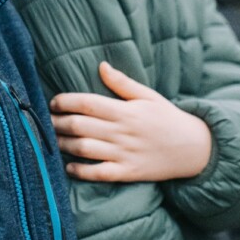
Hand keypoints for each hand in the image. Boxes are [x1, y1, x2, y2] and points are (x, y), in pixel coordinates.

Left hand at [49, 61, 212, 182]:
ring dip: (64, 145)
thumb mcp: (148, 96)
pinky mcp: (128, 173)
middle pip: (81, 126)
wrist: (194, 148)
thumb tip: (101, 66)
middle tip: (46, 121)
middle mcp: (122, 132)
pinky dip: (81, 171)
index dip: (66, 102)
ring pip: (85, 149)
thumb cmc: (167, 118)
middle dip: (58, 123)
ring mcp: (124, 154)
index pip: (88, 104)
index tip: (53, 102)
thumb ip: (122, 83)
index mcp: (125, 111)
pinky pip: (99, 174)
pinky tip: (68, 167)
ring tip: (53, 140)